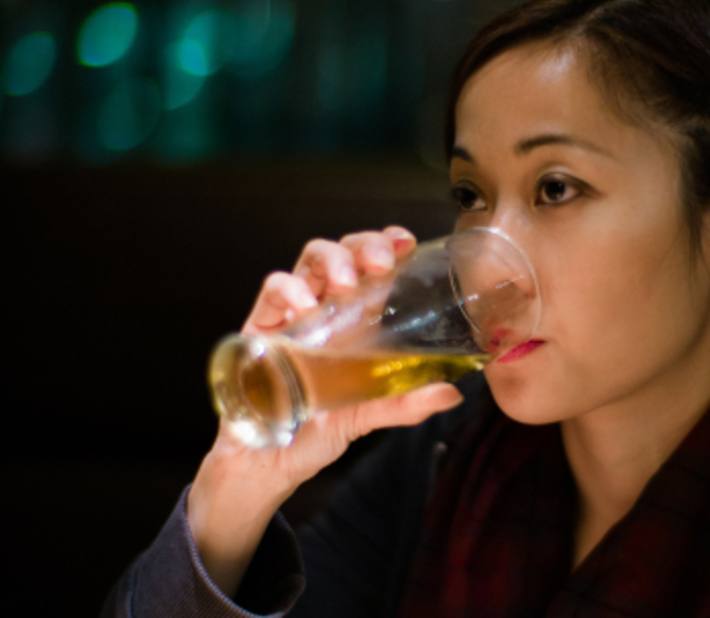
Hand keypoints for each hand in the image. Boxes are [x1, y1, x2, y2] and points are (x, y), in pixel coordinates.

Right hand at [187, 226, 464, 596]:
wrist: (264, 466)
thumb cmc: (311, 434)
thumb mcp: (363, 416)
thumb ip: (403, 405)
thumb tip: (450, 394)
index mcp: (352, 321)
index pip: (369, 266)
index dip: (386, 244)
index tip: (405, 242)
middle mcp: (323, 311)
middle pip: (342, 253)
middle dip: (362, 245)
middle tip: (379, 262)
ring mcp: (291, 316)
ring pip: (309, 261)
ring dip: (331, 260)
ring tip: (346, 282)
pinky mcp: (260, 329)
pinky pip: (271, 291)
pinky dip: (288, 289)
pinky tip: (304, 307)